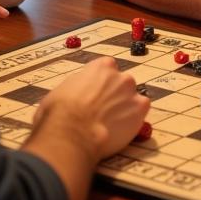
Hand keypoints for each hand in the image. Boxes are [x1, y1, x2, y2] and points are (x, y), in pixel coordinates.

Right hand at [33, 57, 149, 160]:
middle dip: (115, 96)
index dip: (102, 82)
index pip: (108, 68)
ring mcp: (132, 92)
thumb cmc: (59, 112)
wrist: (72, 132)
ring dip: (125, 108)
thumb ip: (73, 89)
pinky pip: (142, 113)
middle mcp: (119, 75)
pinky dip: (134, 120)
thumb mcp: (59, 92)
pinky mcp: (140, 110)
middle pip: (122, 83)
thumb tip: (68, 98)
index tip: (97, 93)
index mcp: (100, 67)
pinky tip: (122, 130)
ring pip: (133, 98)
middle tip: (104, 112)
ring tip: (112, 124)